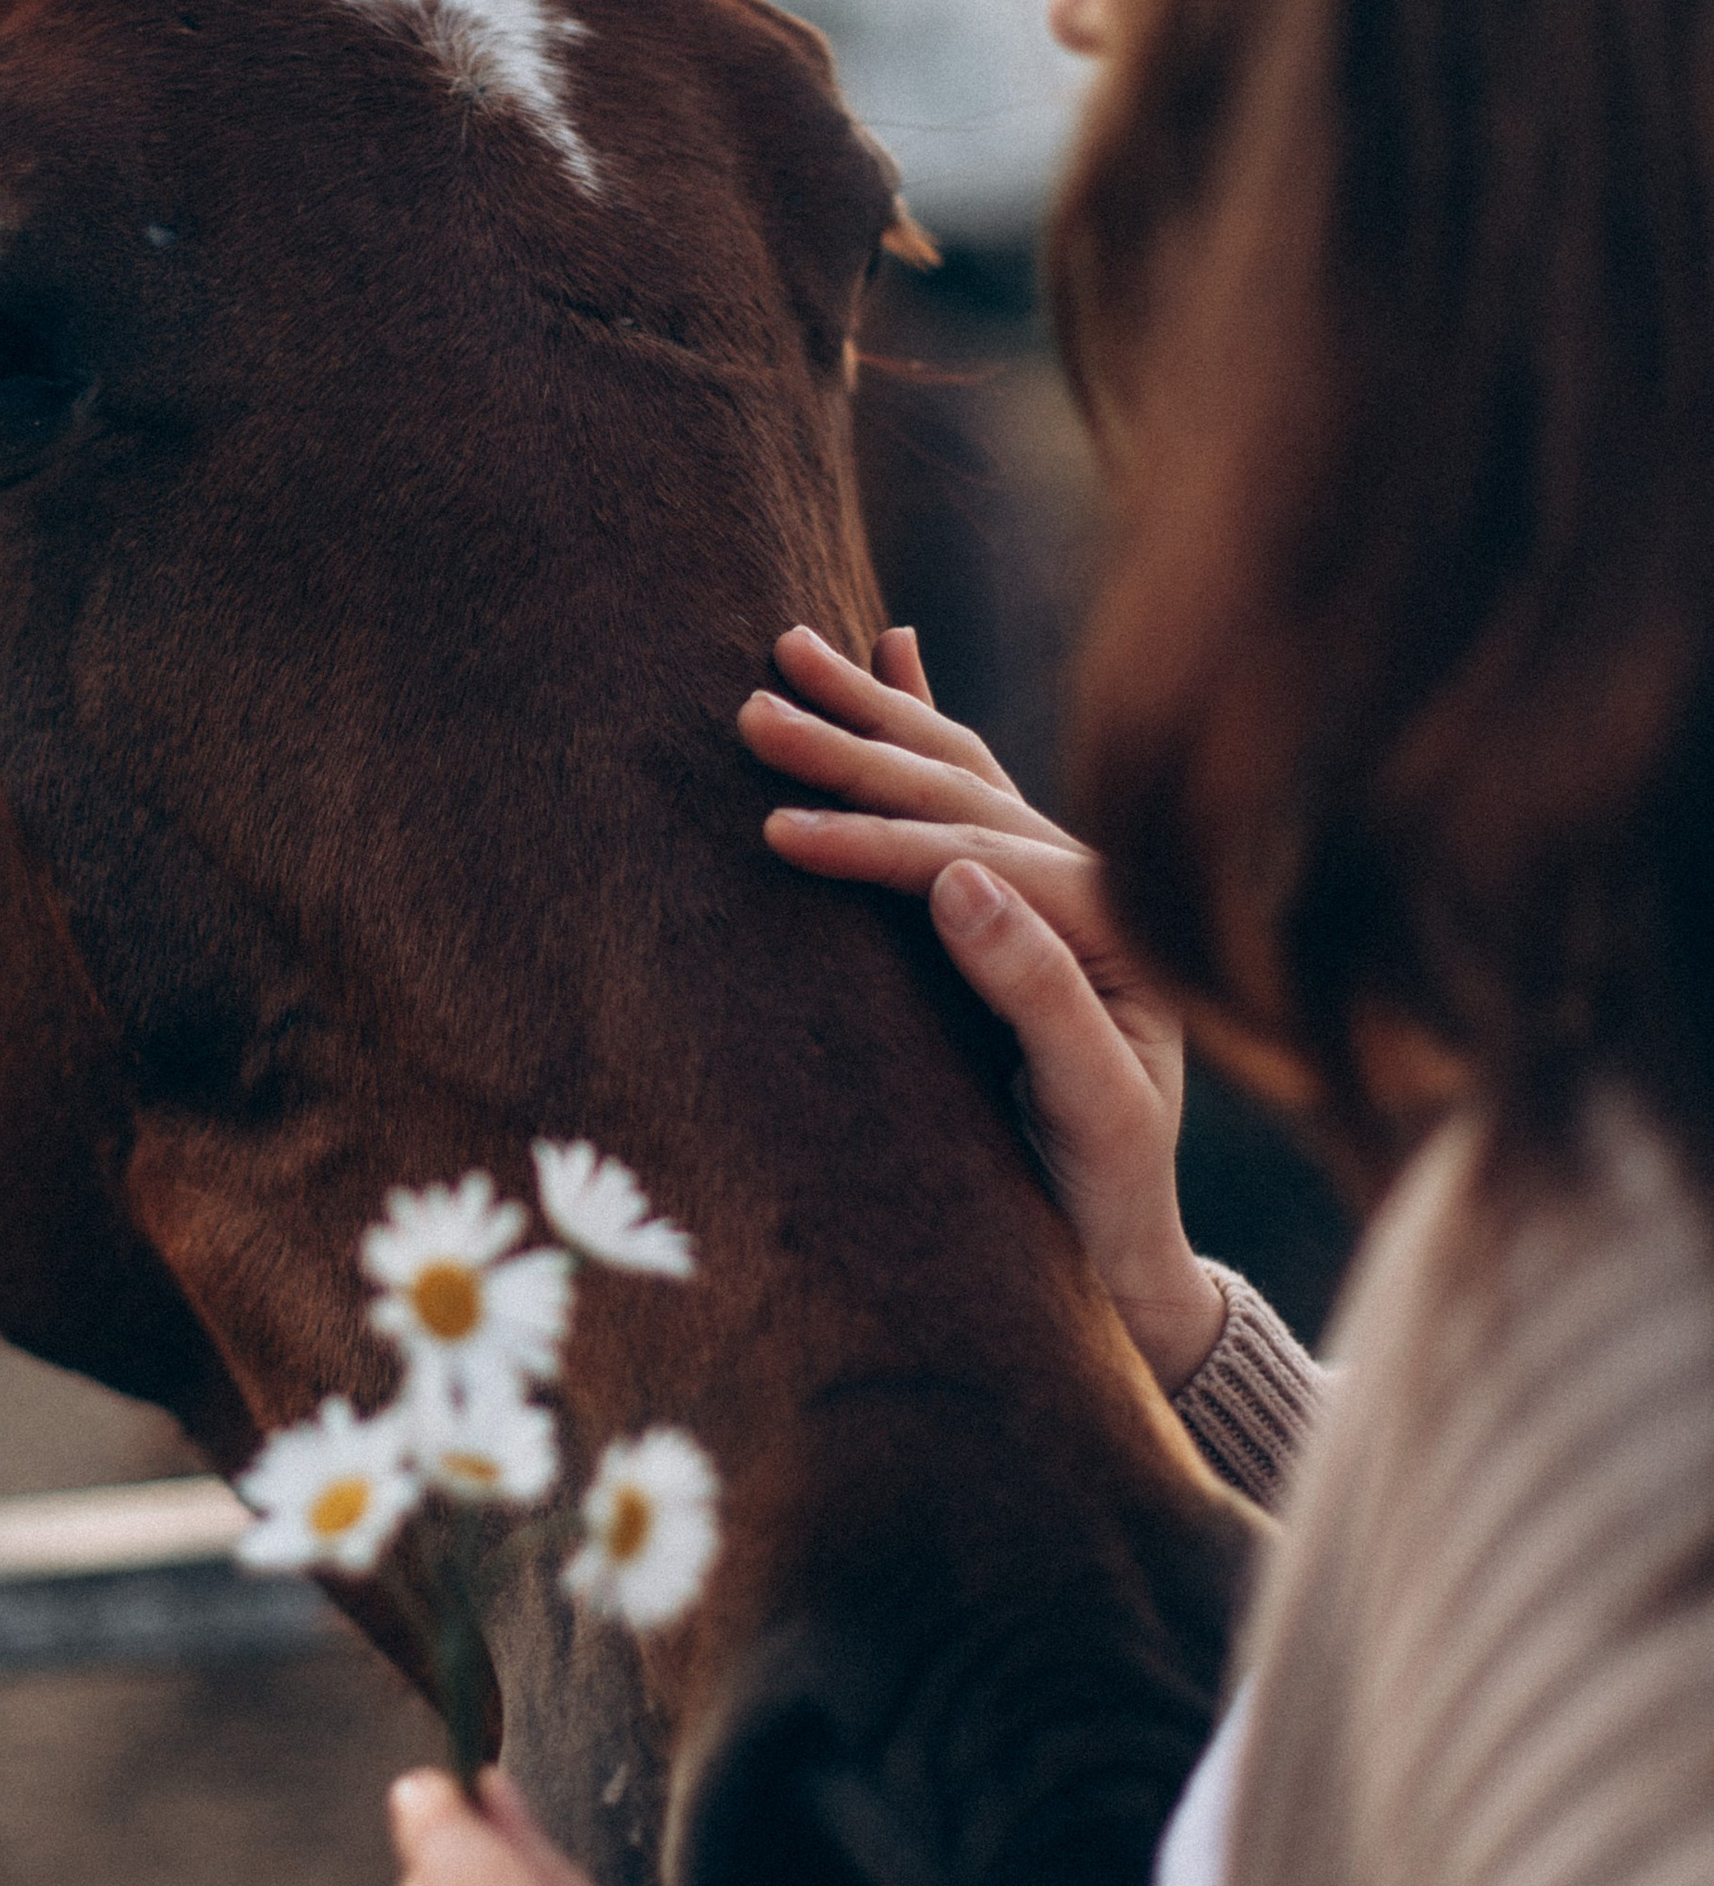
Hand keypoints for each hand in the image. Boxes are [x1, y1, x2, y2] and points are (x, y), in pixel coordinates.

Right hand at [739, 624, 1223, 1391]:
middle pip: (960, 793)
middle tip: (755, 707)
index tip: (776, 831)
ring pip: (955, 775)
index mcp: (1116, 922)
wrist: (1130, 1238)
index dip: (874, 843)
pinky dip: (924, 724)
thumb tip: (957, 875)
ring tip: (793, 647)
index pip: (972, 858)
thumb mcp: (1094, 1103)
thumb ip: (1037, 987)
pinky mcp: (1021, 899)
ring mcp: (1056, 883)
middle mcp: (1093, 882)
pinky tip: (896, 651)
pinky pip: (965, 792)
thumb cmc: (1111, 1186)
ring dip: (872, 714)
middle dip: (855, 749)